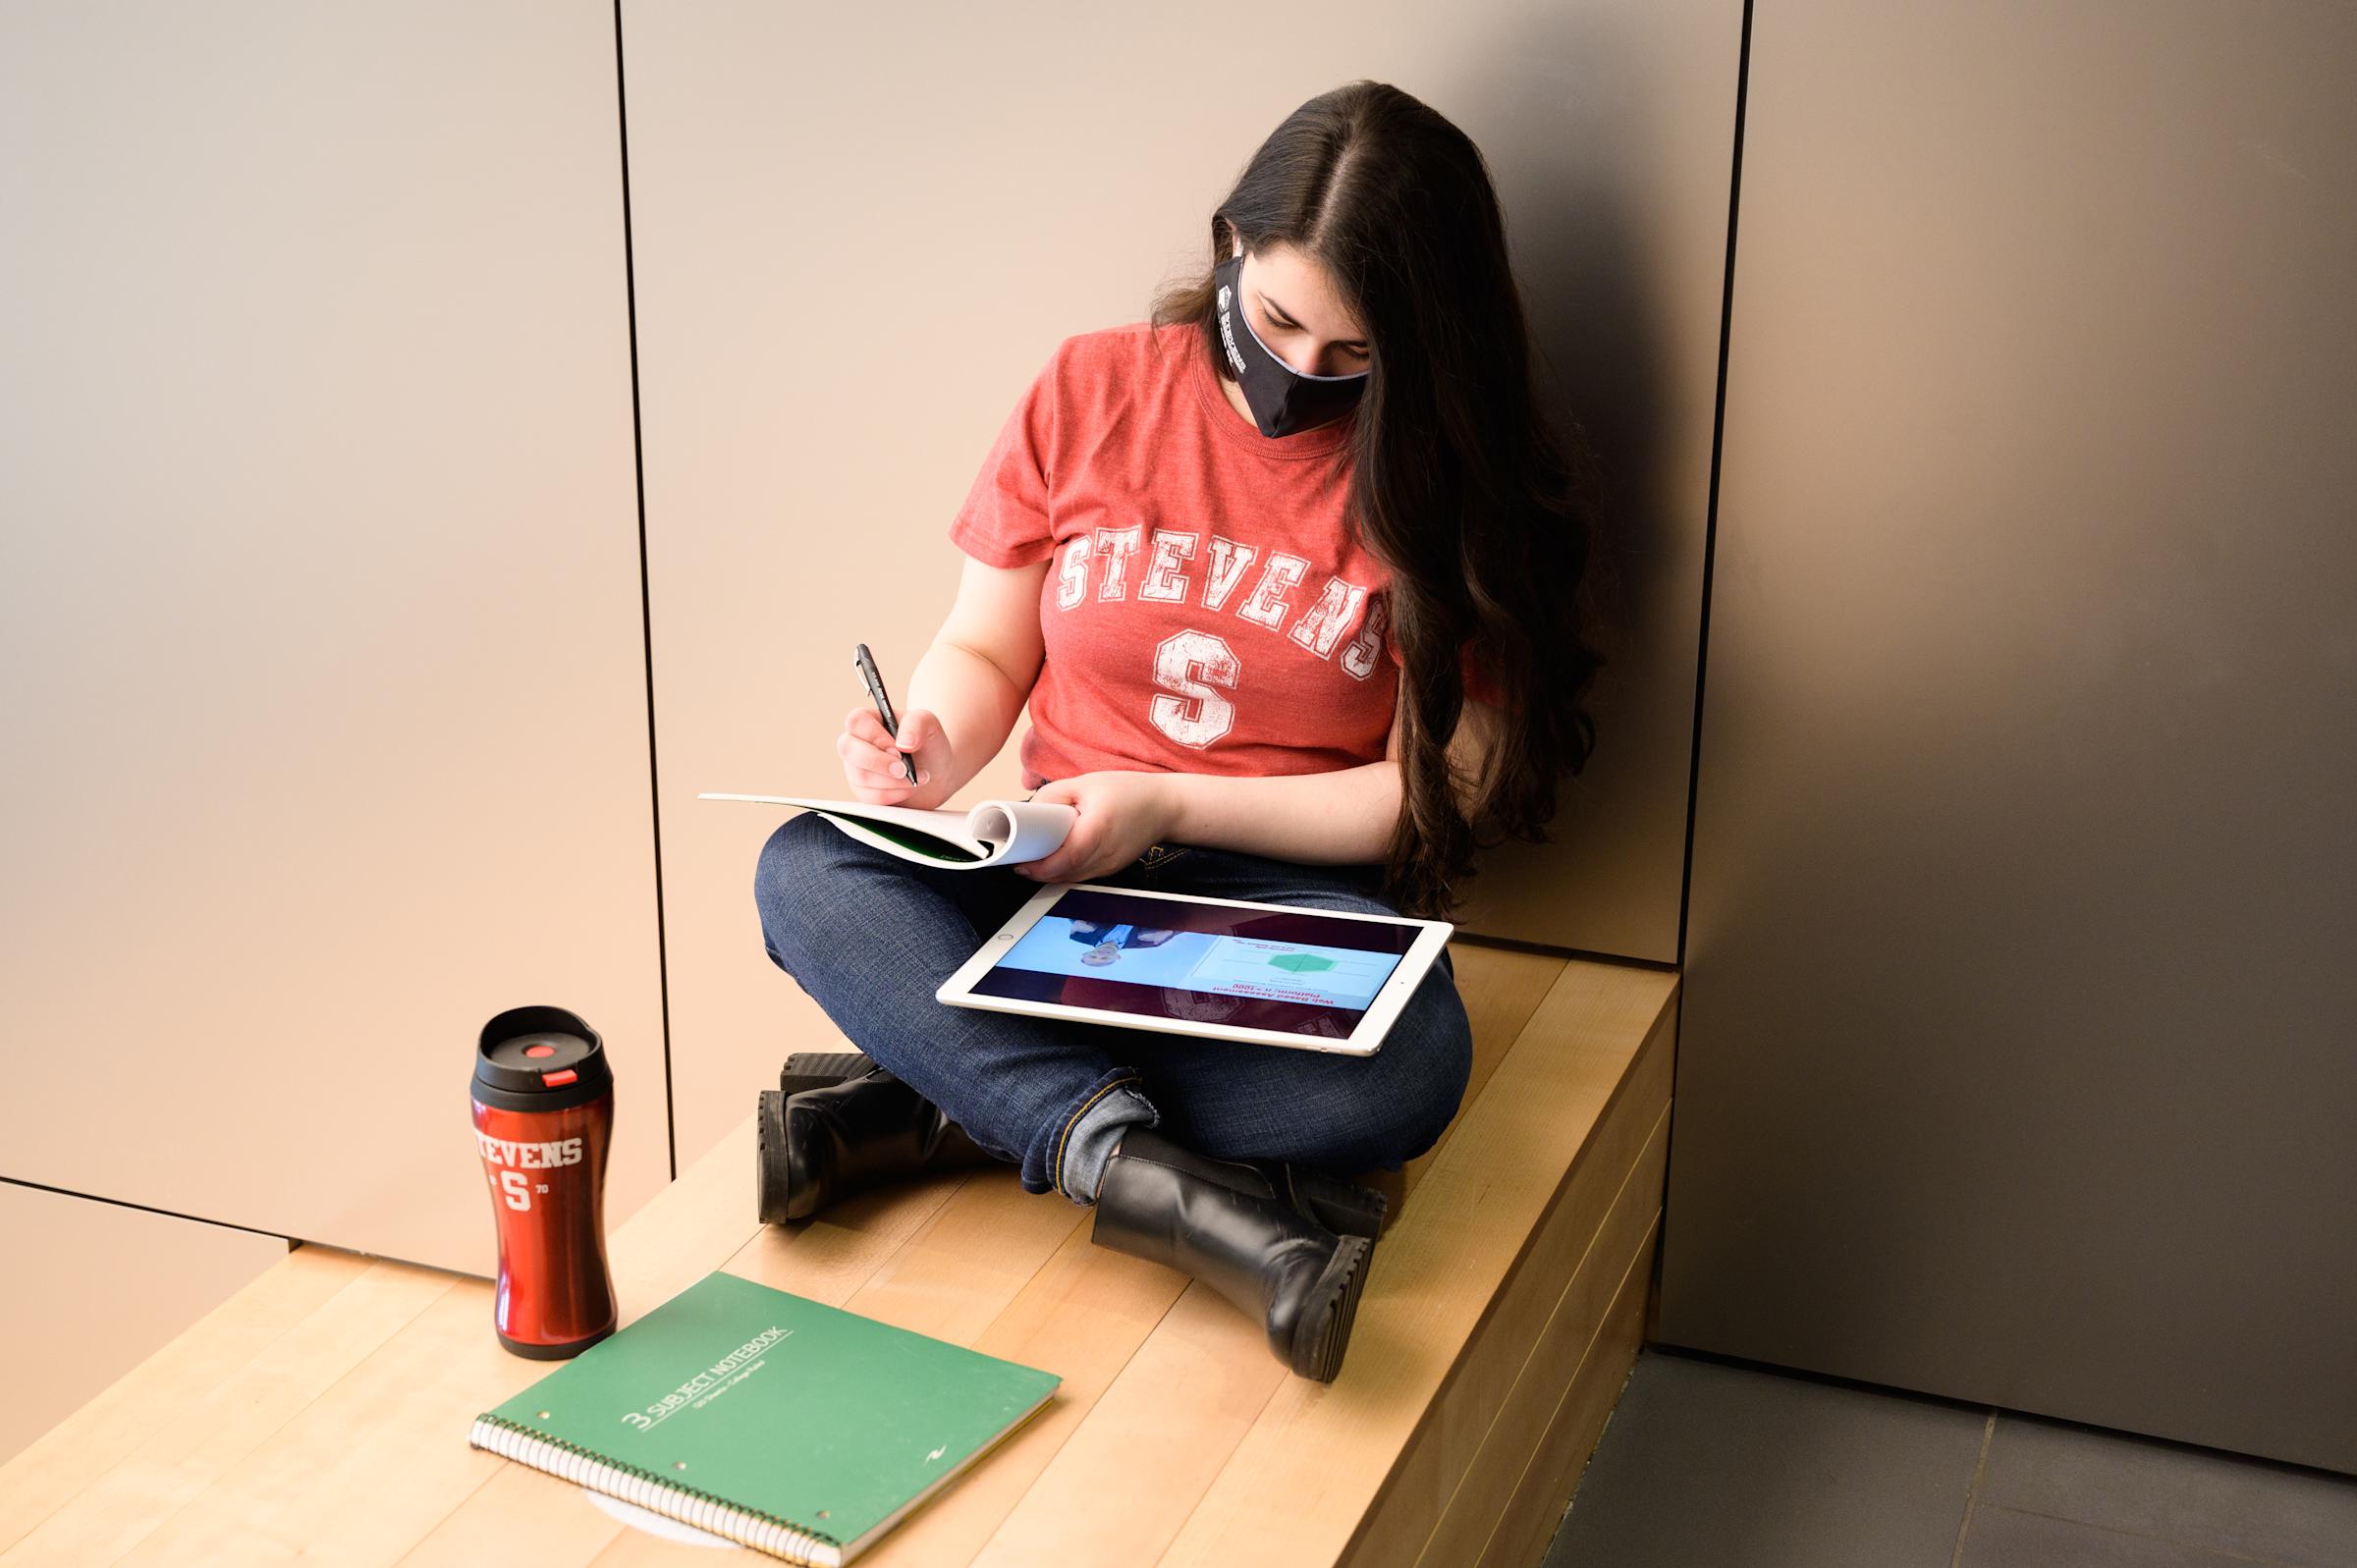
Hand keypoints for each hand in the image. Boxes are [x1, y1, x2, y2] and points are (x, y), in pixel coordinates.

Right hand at [838, 704, 953, 808]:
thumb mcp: (929, 724)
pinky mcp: (863, 792)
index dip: (875, 736)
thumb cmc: (928, 744)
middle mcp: (857, 742)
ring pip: (861, 776)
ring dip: (894, 781)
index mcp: (868, 720)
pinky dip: (895, 794)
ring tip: (915, 777)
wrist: (937, 774)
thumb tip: (903, 743)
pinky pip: (870, 797)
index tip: (899, 748)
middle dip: (879, 762)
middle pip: (848, 748)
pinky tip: (909, 788)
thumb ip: (917, 723)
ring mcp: (856, 768)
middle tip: (904, 769)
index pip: (856, 721)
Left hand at [1015, 770, 1175, 882]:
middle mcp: (1106, 852)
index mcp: (1099, 827)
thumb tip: (1029, 812)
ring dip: (1050, 874)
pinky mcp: (1112, 870)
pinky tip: (1055, 862)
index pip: (1065, 858)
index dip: (1040, 866)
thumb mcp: (1086, 782)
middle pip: (1065, 873)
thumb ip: (1053, 795)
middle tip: (1021, 860)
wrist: (1165, 807)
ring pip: (1072, 879)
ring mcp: (1111, 865)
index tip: (1021, 863)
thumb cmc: (1129, 791)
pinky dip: (1065, 872)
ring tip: (1034, 862)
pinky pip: (1082, 876)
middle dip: (1039, 871)